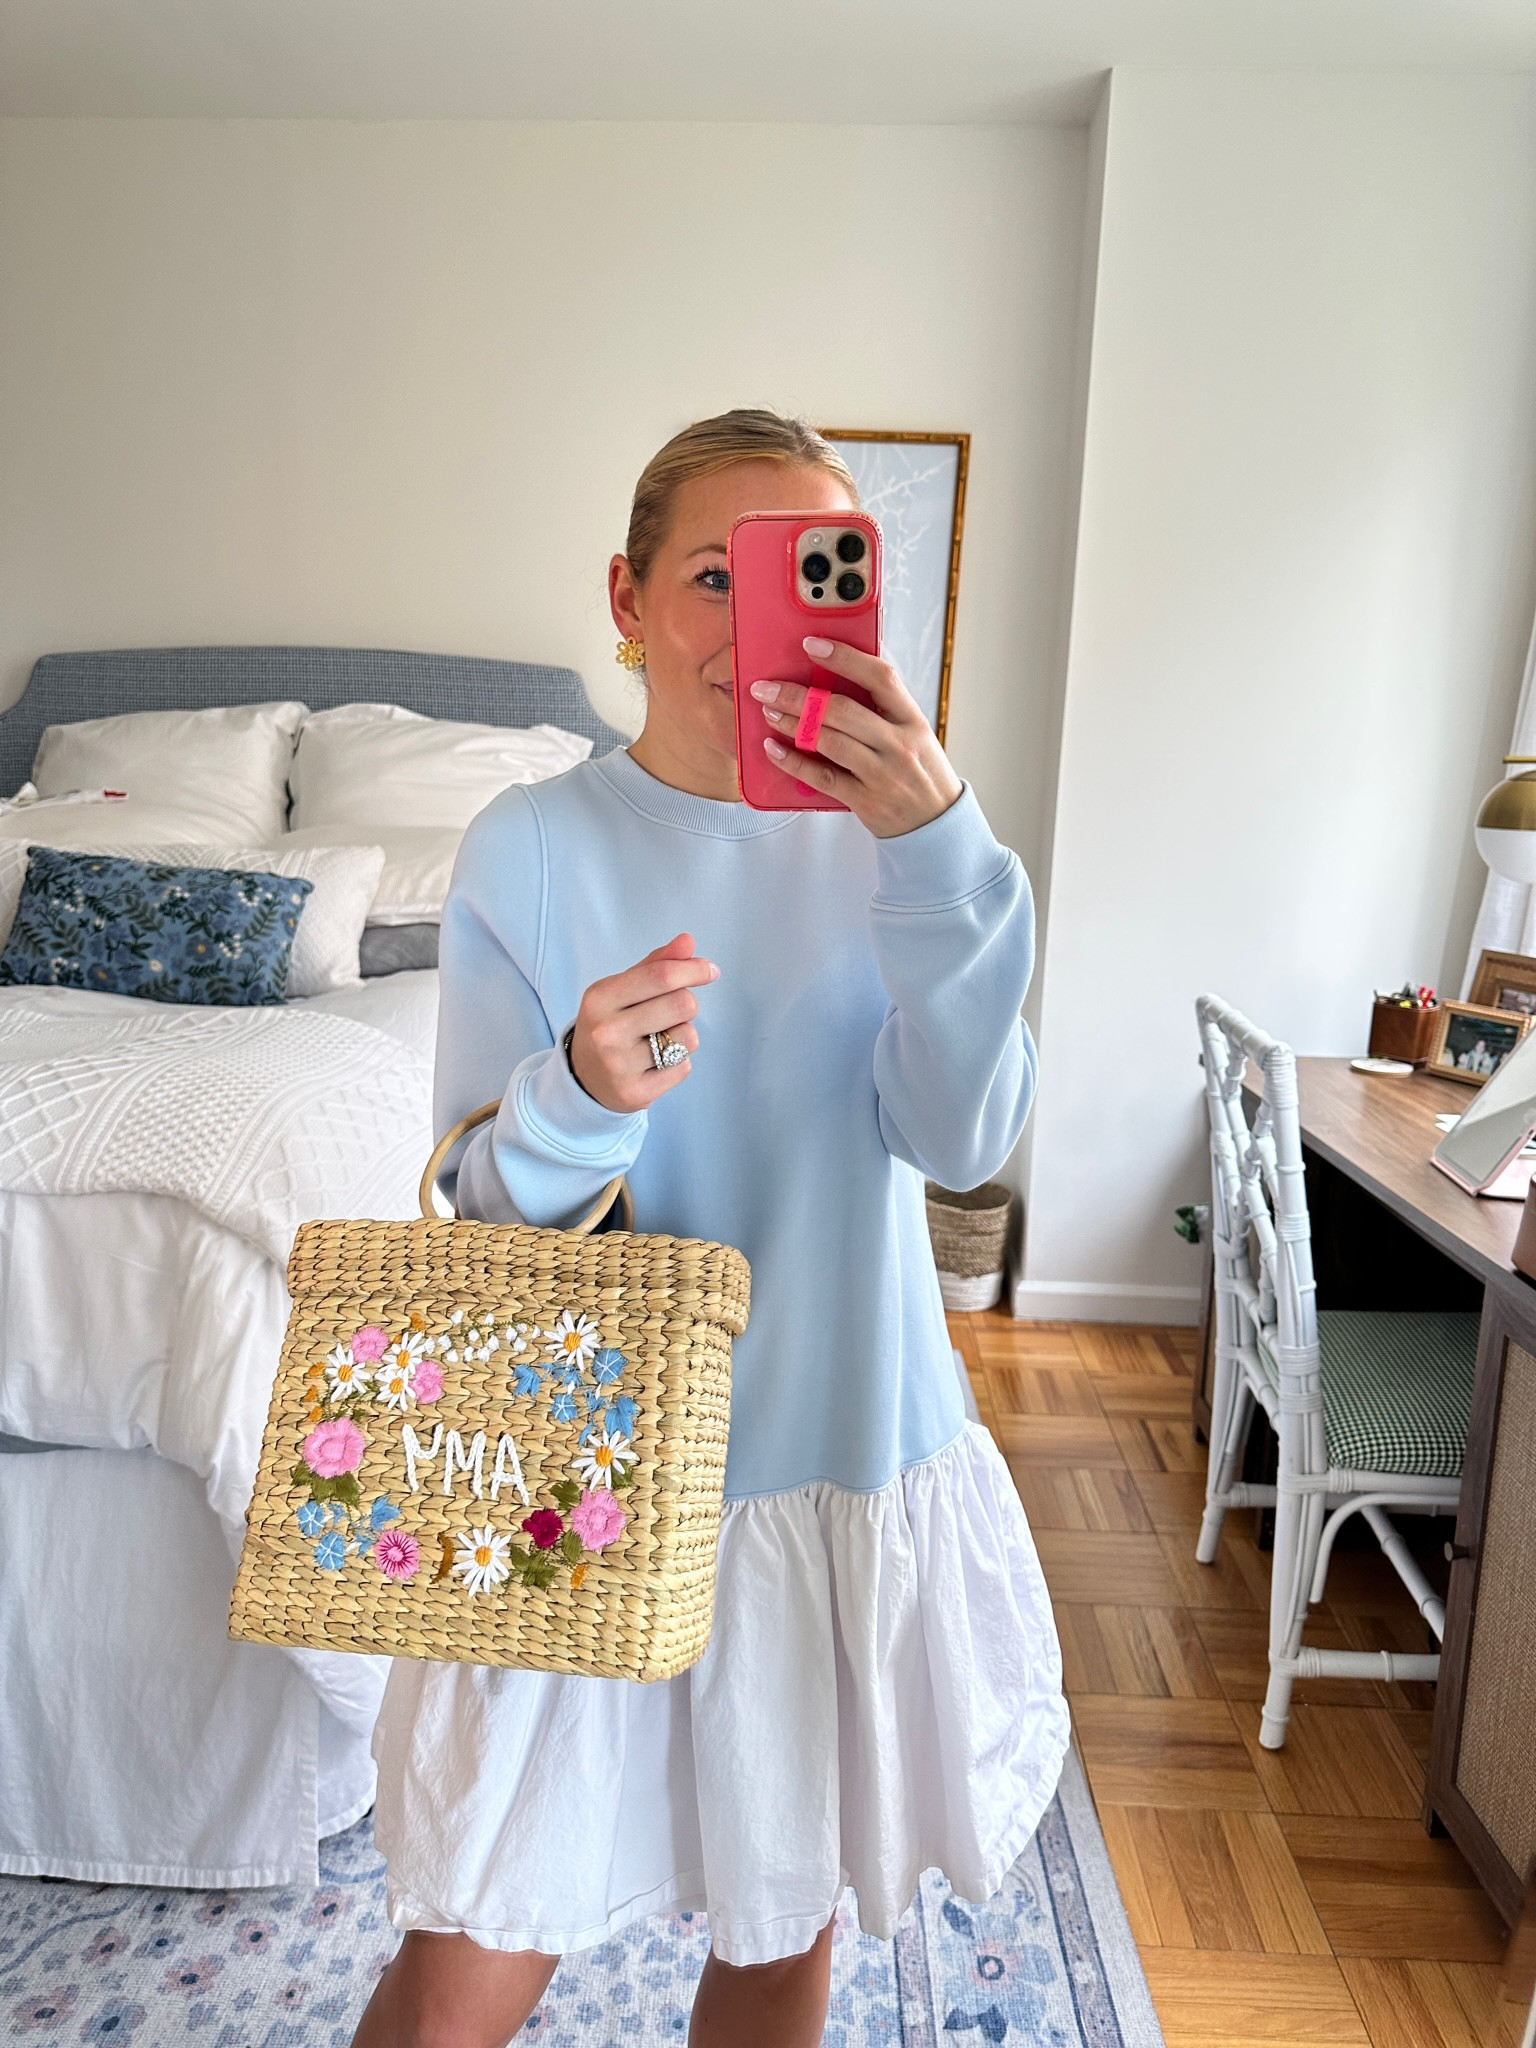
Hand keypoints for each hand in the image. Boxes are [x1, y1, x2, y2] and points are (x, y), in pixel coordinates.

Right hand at [568, 932, 717, 1112]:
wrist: (583, 1078)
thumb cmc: (610, 1024)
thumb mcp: (622, 990)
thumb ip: (655, 965)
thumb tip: (687, 941)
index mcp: (600, 998)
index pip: (661, 976)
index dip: (693, 969)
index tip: (709, 970)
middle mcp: (607, 1032)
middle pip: (682, 1004)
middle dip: (687, 1004)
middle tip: (673, 1012)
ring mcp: (619, 1066)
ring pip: (688, 1037)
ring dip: (683, 1035)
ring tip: (659, 1040)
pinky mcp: (635, 1093)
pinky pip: (683, 1067)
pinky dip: (677, 1062)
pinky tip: (655, 1063)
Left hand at [750, 636, 963, 837]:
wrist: (937, 824)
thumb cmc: (921, 772)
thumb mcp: (915, 734)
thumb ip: (885, 708)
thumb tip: (841, 672)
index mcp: (912, 720)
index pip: (880, 677)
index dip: (844, 657)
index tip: (812, 644)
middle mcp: (899, 744)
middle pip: (842, 710)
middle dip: (797, 695)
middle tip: (767, 687)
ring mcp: (882, 774)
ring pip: (829, 741)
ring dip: (793, 724)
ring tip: (769, 713)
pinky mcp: (866, 800)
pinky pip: (823, 777)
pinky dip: (794, 762)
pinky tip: (774, 750)